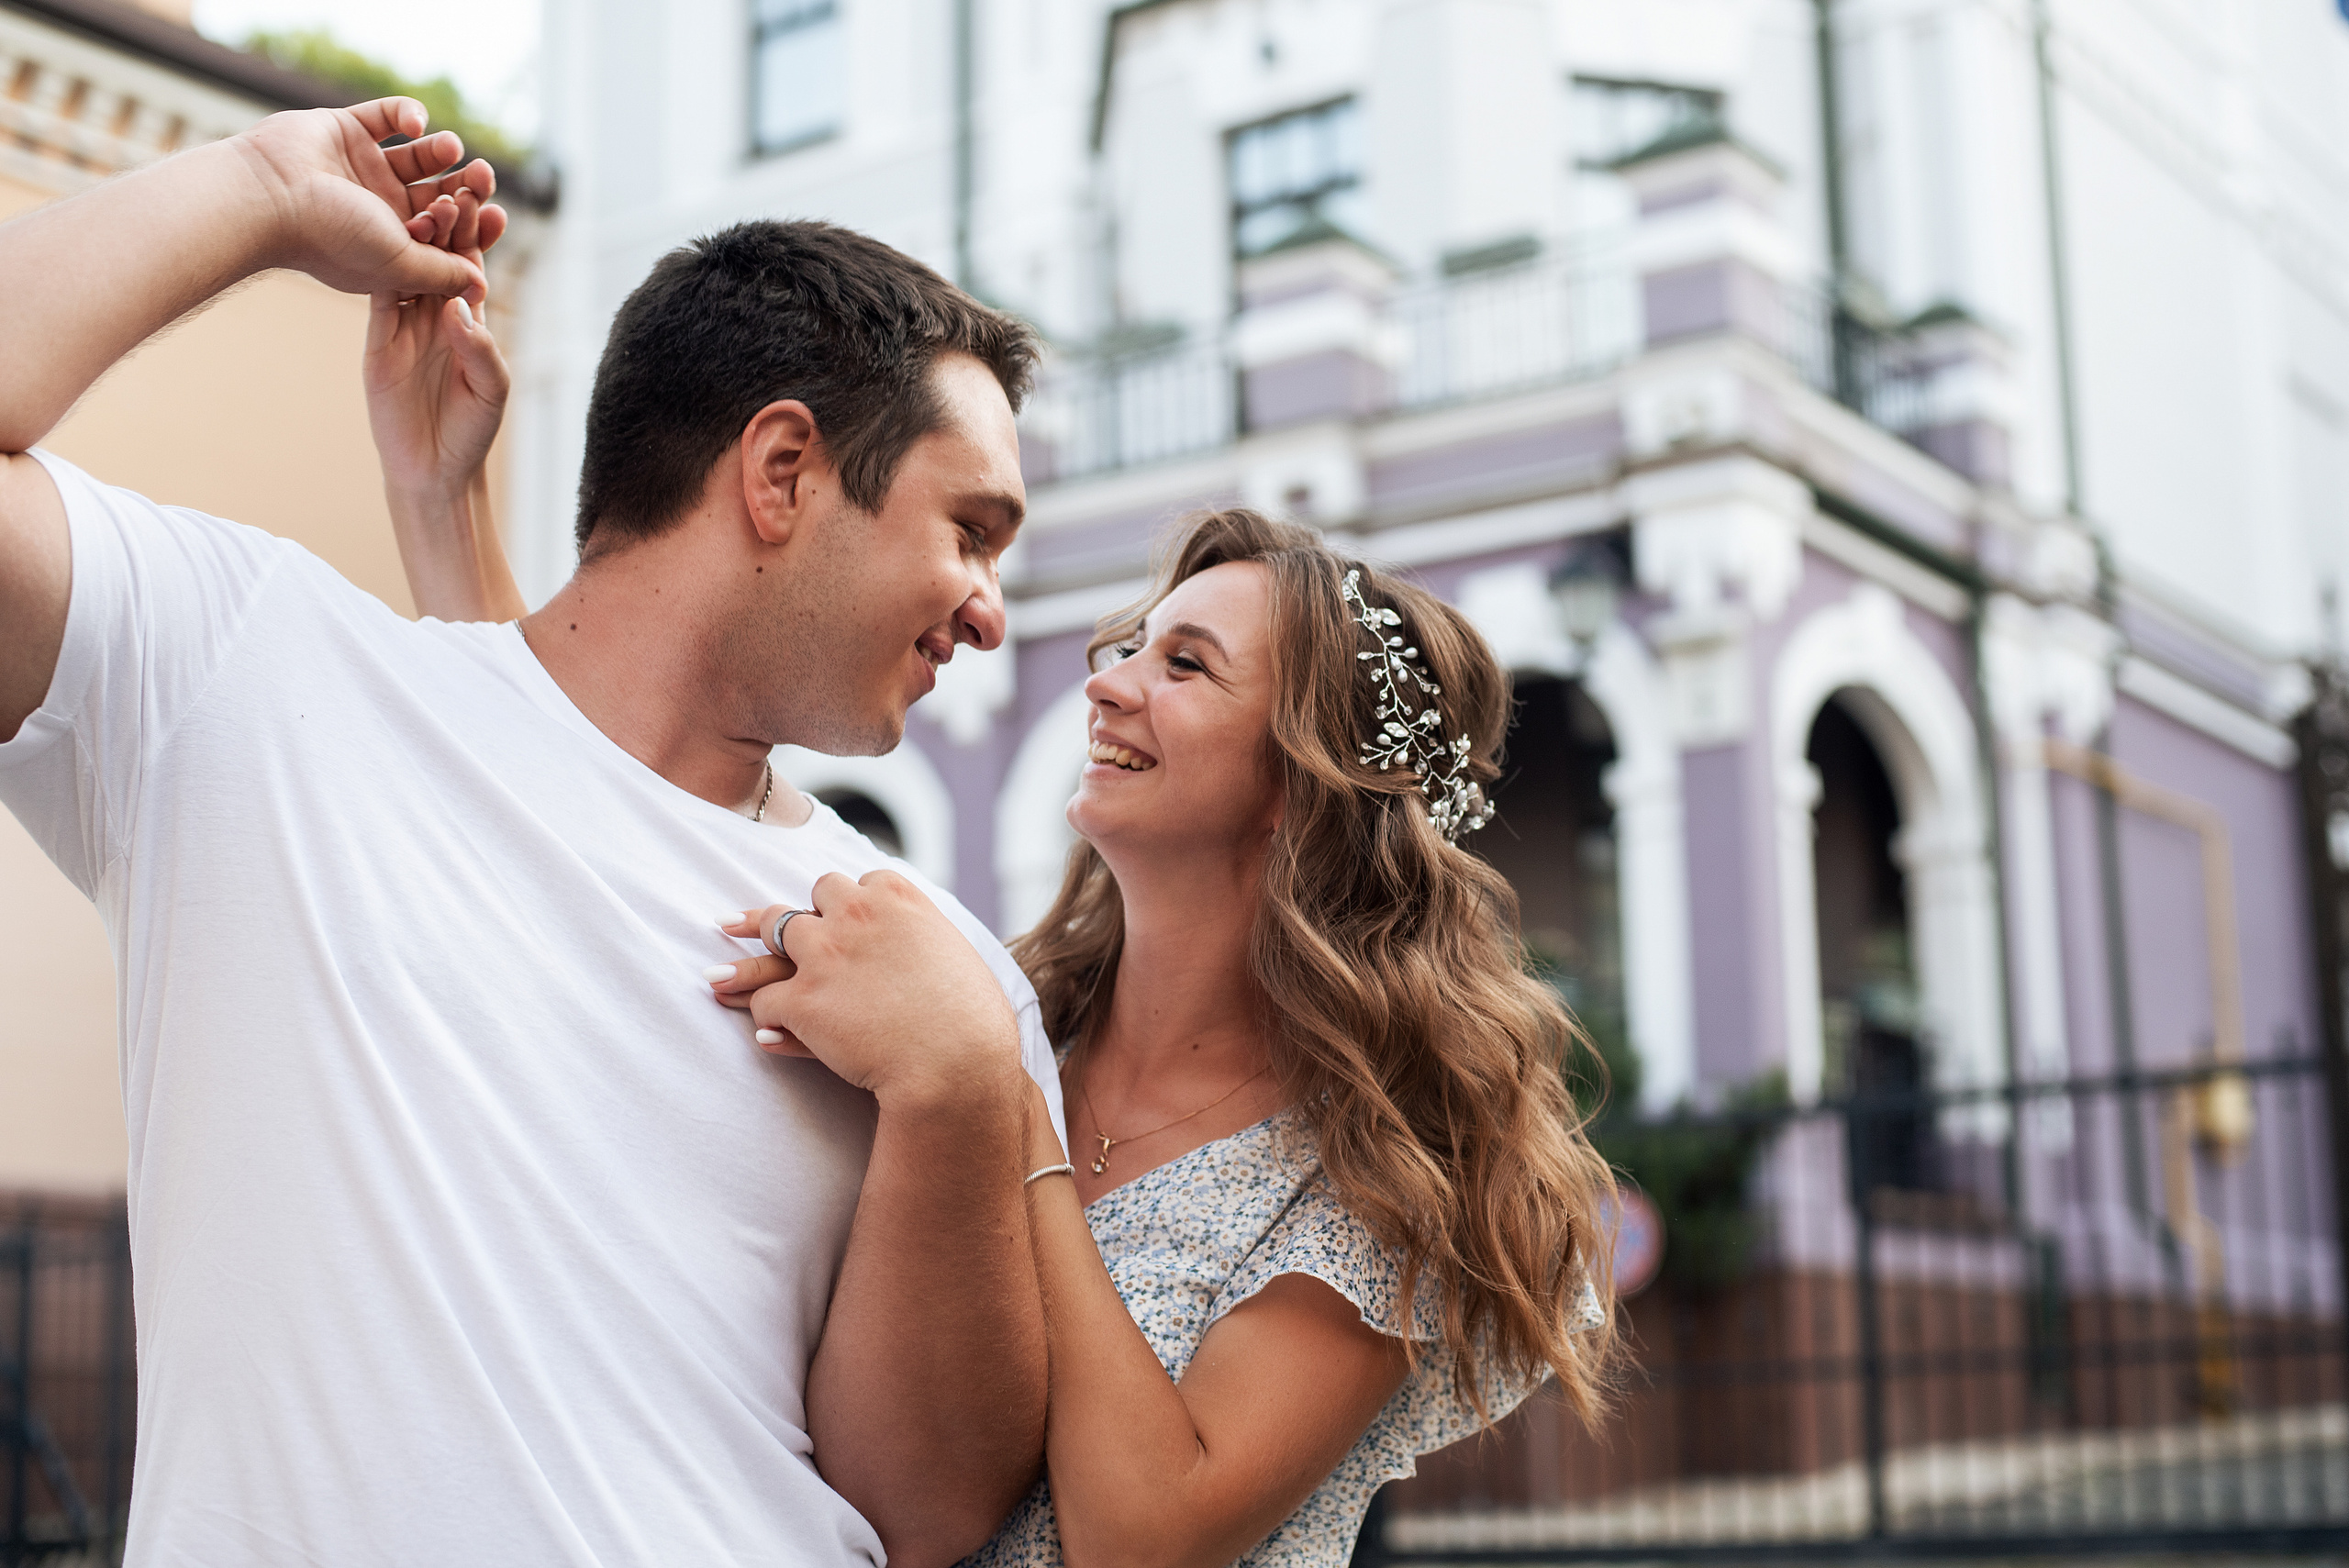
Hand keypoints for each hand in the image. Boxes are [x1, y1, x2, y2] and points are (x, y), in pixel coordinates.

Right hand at [232, 96, 488, 303]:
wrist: (268, 196)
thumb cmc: (332, 238)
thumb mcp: (400, 265)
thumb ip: (443, 274)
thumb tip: (482, 287)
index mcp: (394, 244)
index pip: (447, 233)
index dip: (473, 224)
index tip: (495, 215)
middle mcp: (381, 208)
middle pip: (440, 193)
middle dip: (465, 186)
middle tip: (483, 175)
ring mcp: (364, 169)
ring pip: (420, 156)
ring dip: (442, 151)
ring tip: (451, 148)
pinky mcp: (347, 130)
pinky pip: (388, 116)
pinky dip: (408, 114)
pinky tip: (417, 125)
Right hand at [366, 179, 510, 502]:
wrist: (430, 469)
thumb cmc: (471, 431)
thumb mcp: (489, 391)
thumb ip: (481, 351)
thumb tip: (461, 308)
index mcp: (472, 319)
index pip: (474, 267)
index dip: (480, 235)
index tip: (487, 201)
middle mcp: (438, 313)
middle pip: (442, 254)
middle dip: (452, 218)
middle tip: (459, 179)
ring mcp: (405, 321)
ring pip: (409, 266)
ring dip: (416, 233)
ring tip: (425, 199)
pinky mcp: (378, 336)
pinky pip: (380, 295)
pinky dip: (381, 268)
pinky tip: (382, 236)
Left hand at [709, 872, 1021, 1102]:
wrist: (956, 1068)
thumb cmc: (974, 1023)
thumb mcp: (960, 958)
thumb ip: (931, 939)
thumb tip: (928, 947)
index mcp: (899, 897)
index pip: (864, 882)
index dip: (855, 903)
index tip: (851, 918)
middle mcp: (856, 913)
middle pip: (817, 892)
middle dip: (812, 912)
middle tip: (789, 929)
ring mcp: (824, 953)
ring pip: (775, 930)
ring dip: (769, 948)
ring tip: (744, 968)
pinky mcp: (803, 999)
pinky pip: (766, 999)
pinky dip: (766, 1014)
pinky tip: (769, 1030)